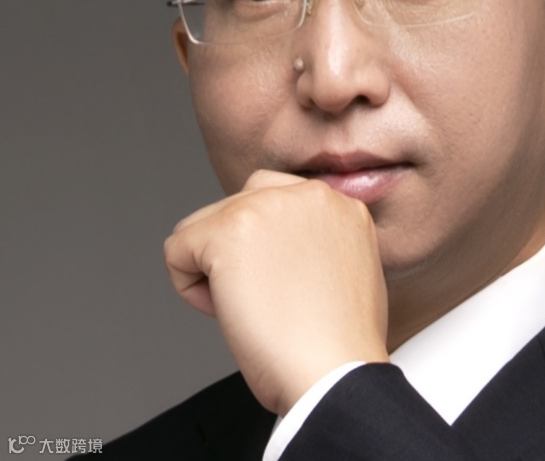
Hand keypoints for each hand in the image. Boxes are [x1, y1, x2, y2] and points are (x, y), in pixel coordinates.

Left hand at [163, 170, 389, 414]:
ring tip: (252, 307)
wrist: (336, 373)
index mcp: (339, 204)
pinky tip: (229, 312)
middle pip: (237, 206)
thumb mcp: (344, 270)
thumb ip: (317, 241)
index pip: (274, 200)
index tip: (285, 287)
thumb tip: (274, 245)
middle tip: (268, 300)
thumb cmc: (337, 343)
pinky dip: (190, 289)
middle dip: (238, 255)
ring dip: (214, 270)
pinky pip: (177, 250)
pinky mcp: (229, 230)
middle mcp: (307, 194)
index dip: (266, 249)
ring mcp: (268, 206)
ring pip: (203, 226)